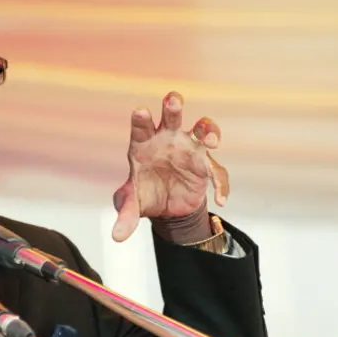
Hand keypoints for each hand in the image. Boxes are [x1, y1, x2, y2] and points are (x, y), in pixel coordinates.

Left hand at [112, 91, 229, 241]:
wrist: (167, 207)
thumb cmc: (145, 195)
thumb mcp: (132, 206)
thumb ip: (125, 217)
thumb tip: (117, 237)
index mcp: (143, 144)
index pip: (141, 127)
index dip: (141, 119)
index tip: (140, 112)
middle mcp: (167, 140)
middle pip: (172, 117)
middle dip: (173, 107)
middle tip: (173, 99)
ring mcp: (189, 149)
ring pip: (201, 130)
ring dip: (208, 129)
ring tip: (211, 139)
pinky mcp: (205, 165)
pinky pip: (217, 171)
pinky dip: (220, 184)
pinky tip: (220, 199)